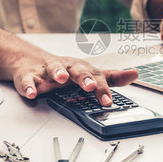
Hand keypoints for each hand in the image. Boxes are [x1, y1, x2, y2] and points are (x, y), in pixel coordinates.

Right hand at [12, 52, 137, 105]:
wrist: (28, 60)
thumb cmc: (63, 69)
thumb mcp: (87, 73)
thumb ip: (110, 77)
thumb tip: (134, 74)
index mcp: (80, 68)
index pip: (95, 76)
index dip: (102, 88)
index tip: (108, 101)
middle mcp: (66, 67)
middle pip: (77, 69)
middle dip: (83, 77)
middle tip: (90, 86)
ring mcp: (47, 70)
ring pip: (53, 68)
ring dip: (58, 72)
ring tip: (61, 78)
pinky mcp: (28, 75)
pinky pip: (28, 80)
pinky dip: (29, 86)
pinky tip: (32, 92)